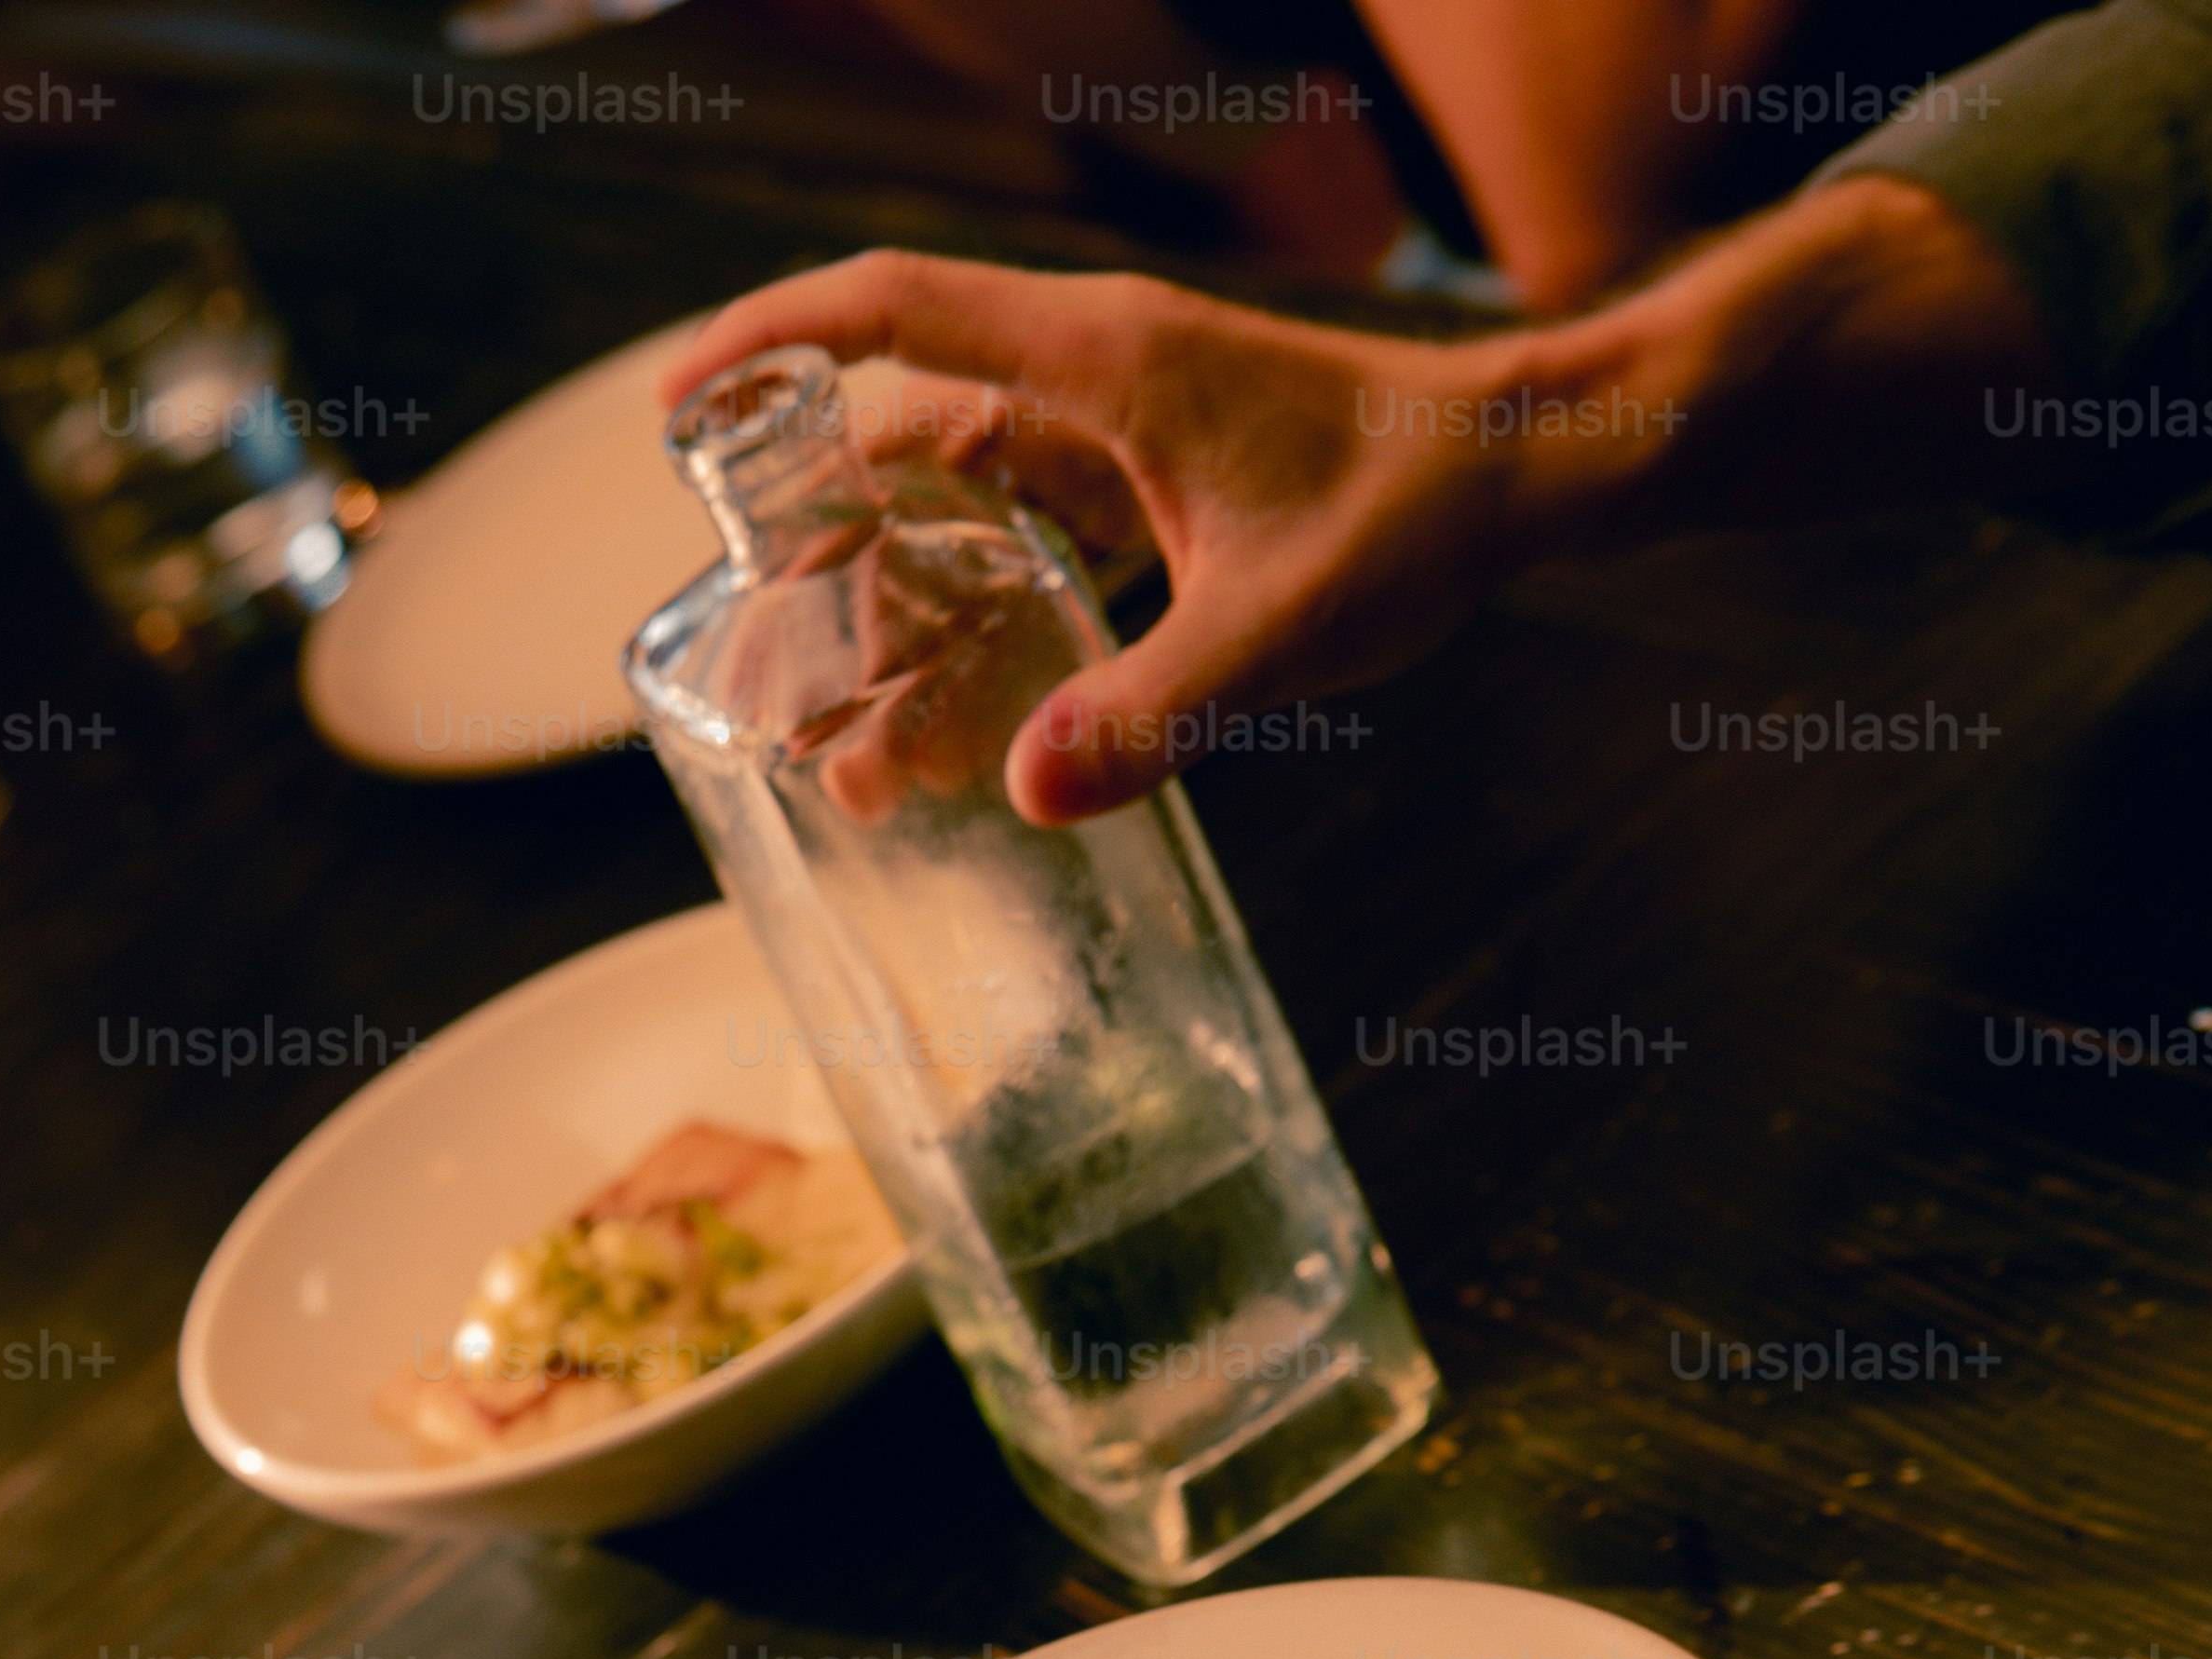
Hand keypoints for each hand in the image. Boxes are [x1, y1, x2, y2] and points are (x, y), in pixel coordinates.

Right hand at [667, 190, 2056, 822]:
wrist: (1533, 472)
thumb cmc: (1418, 509)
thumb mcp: (1281, 630)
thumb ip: (1151, 710)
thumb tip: (1030, 789)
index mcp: (1098, 363)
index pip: (886, 316)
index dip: (766, 347)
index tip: (677, 409)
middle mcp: (1095, 380)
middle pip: (901, 439)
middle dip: (820, 552)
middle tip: (766, 672)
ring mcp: (1127, 432)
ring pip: (966, 506)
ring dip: (903, 608)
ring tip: (854, 743)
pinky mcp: (1164, 487)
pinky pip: (1037, 541)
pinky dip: (987, 615)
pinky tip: (965, 720)